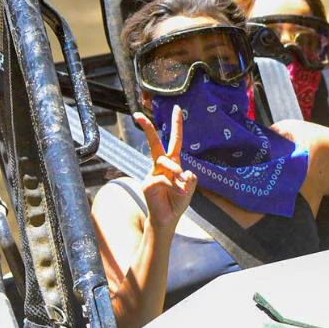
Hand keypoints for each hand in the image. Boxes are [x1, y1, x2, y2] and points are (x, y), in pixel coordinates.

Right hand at [134, 107, 195, 231]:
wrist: (167, 219)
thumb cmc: (177, 202)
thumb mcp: (189, 188)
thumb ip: (190, 179)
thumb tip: (185, 172)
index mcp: (173, 163)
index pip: (175, 141)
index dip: (177, 125)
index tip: (178, 108)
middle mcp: (161, 166)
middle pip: (156, 144)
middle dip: (147, 128)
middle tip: (137, 114)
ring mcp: (153, 174)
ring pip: (166, 163)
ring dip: (177, 175)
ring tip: (181, 190)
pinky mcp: (148, 183)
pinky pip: (163, 180)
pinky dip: (173, 187)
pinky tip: (174, 195)